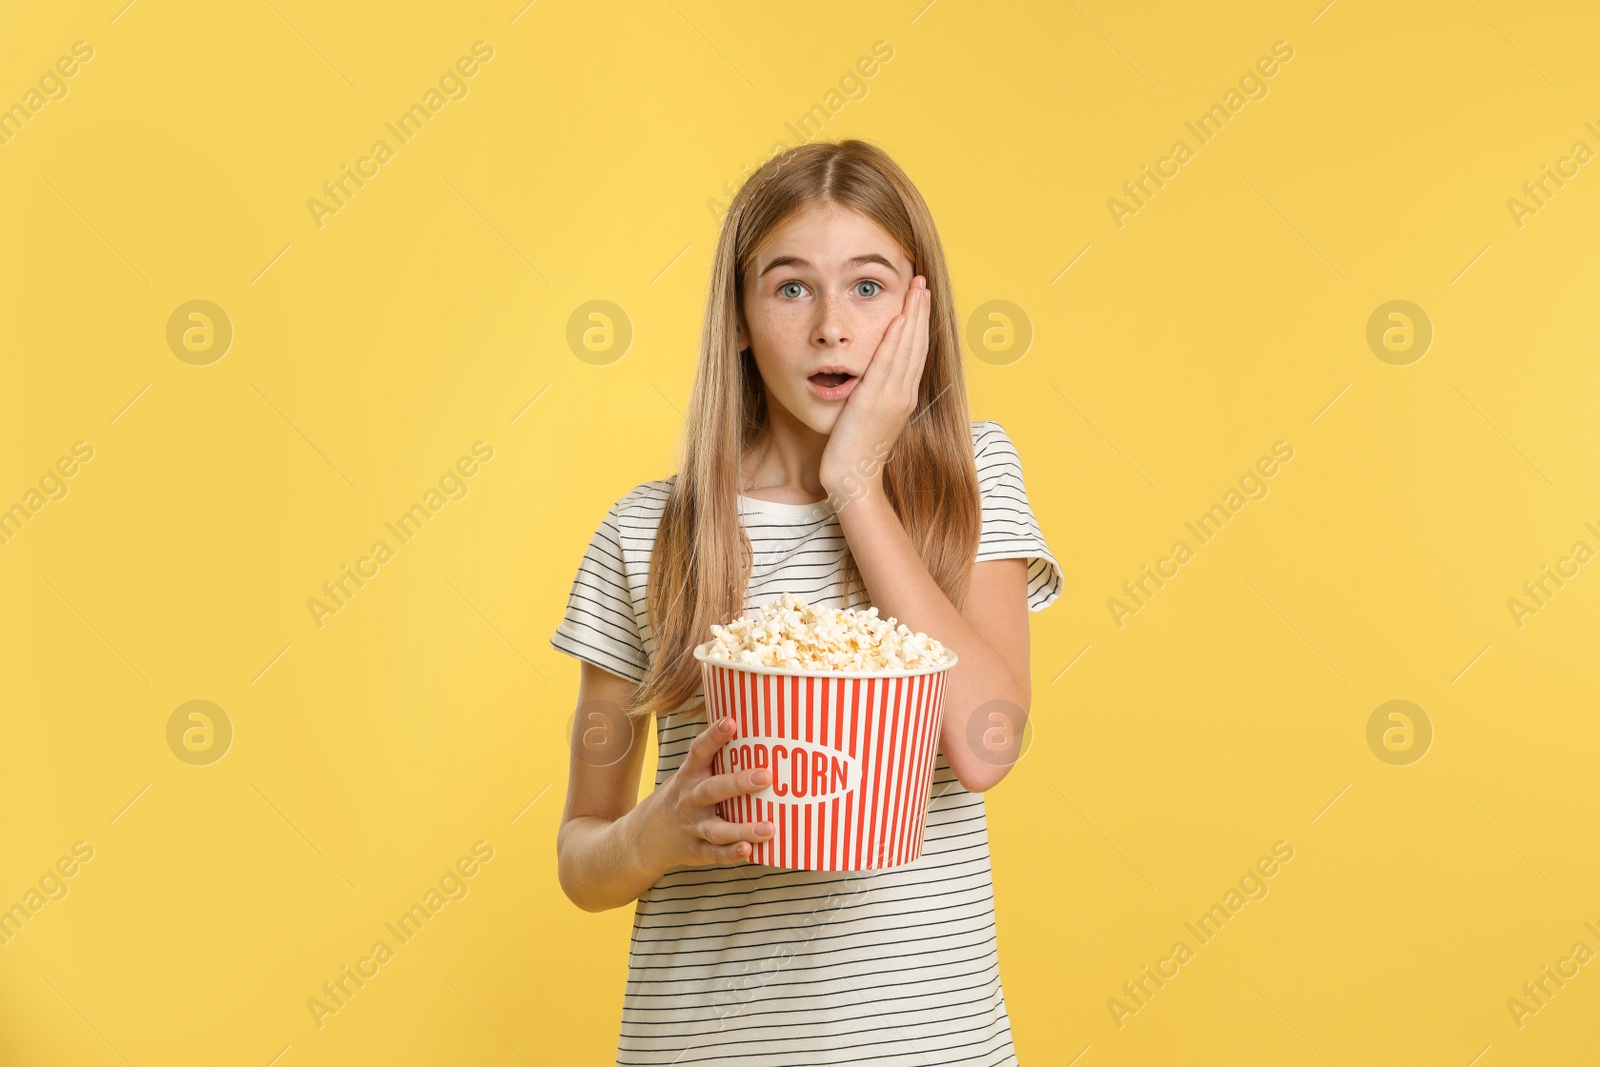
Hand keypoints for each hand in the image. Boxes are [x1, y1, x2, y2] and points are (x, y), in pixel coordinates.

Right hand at [634, 713, 774, 869]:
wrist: (642, 837)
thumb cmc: (680, 798)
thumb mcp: (688, 776)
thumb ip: (715, 762)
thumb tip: (756, 732)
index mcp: (689, 776)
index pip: (699, 751)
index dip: (714, 736)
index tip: (730, 721)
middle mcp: (689, 800)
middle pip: (713, 790)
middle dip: (739, 783)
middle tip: (766, 777)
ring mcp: (692, 827)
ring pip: (717, 829)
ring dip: (743, 829)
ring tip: (769, 828)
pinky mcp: (695, 850)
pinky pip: (714, 853)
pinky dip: (731, 854)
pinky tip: (749, 851)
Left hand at [820, 275, 930, 503]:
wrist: (853, 480)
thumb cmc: (853, 453)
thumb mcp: (867, 417)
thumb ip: (871, 395)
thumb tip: (864, 378)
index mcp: (903, 396)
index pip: (915, 351)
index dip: (919, 323)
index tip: (919, 298)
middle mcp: (903, 394)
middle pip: (917, 344)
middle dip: (920, 311)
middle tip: (922, 282)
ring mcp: (893, 397)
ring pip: (908, 348)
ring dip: (913, 315)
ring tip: (916, 288)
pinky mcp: (876, 401)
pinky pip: (888, 364)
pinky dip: (896, 340)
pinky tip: (899, 319)